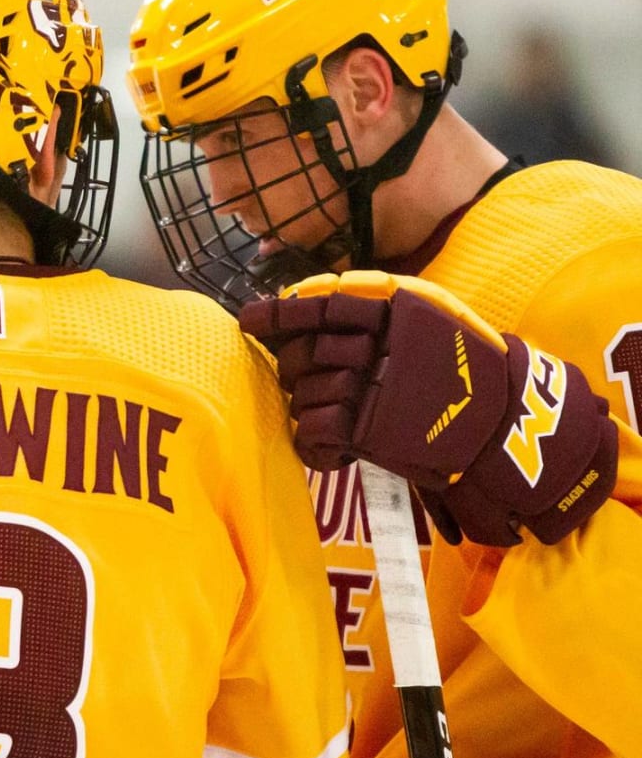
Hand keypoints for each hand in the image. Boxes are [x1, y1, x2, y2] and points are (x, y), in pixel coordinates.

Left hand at [238, 270, 617, 545]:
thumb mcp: (428, 322)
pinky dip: (314, 446)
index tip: (251, 320)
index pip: (318, 306)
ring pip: (305, 396)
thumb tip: (304, 311)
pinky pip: (314, 433)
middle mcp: (376, 343)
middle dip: (296, 372)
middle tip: (311, 384)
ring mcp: (371, 386)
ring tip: (336, 421)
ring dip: (310, 410)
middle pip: (303, 355)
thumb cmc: (466, 374)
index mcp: (391, 309)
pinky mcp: (368, 430)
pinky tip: (331, 451)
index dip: (278, 315)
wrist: (508, 427)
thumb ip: (374, 314)